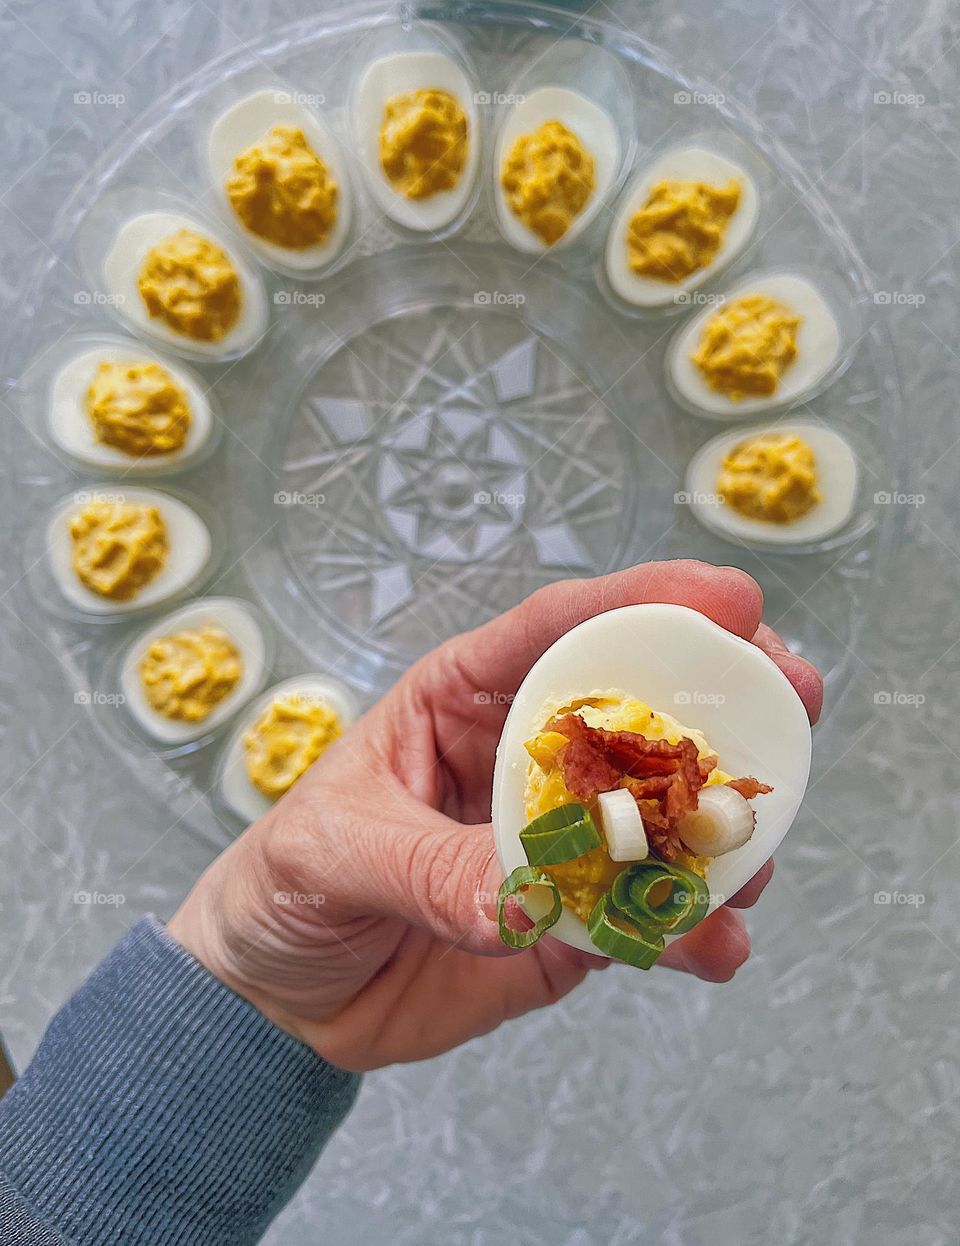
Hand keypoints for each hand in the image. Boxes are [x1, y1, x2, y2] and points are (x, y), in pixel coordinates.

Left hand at [168, 560, 821, 1070]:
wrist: (282, 999)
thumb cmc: (287, 885)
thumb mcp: (333, 851)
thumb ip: (425, 865)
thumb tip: (522, 894)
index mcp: (468, 698)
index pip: (561, 630)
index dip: (645, 601)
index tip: (727, 599)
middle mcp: (531, 758)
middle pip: (644, 708)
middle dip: (725, 698)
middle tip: (793, 698)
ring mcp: (564, 841)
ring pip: (667, 814)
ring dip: (726, 824)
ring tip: (754, 852)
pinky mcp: (577, 921)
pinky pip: (648, 918)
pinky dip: (691, 931)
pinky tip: (716, 945)